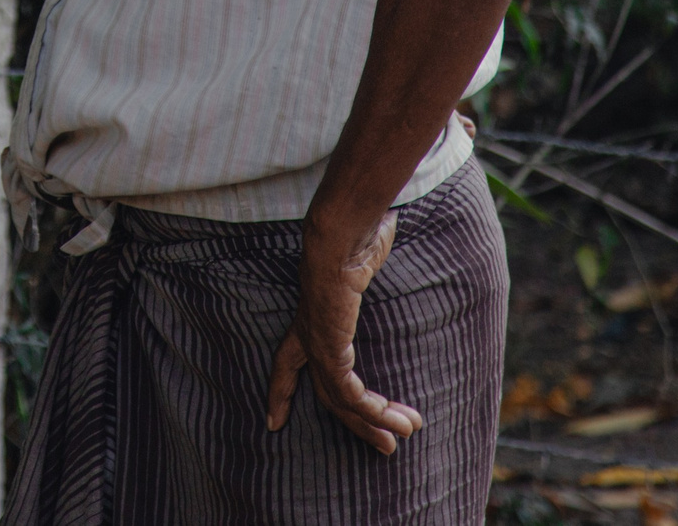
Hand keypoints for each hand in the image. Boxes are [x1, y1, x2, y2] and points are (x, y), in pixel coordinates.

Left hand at [263, 211, 424, 453]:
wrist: (340, 234)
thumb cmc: (353, 236)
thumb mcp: (362, 256)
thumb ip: (366, 260)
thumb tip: (382, 230)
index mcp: (309, 318)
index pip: (287, 362)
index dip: (281, 391)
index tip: (273, 421)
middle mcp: (308, 336)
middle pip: (325, 393)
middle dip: (355, 424)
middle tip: (385, 447)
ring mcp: (316, 344)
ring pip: (340, 400)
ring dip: (374, 422)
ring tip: (403, 436)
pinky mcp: (329, 350)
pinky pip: (350, 393)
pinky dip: (373, 410)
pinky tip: (395, 419)